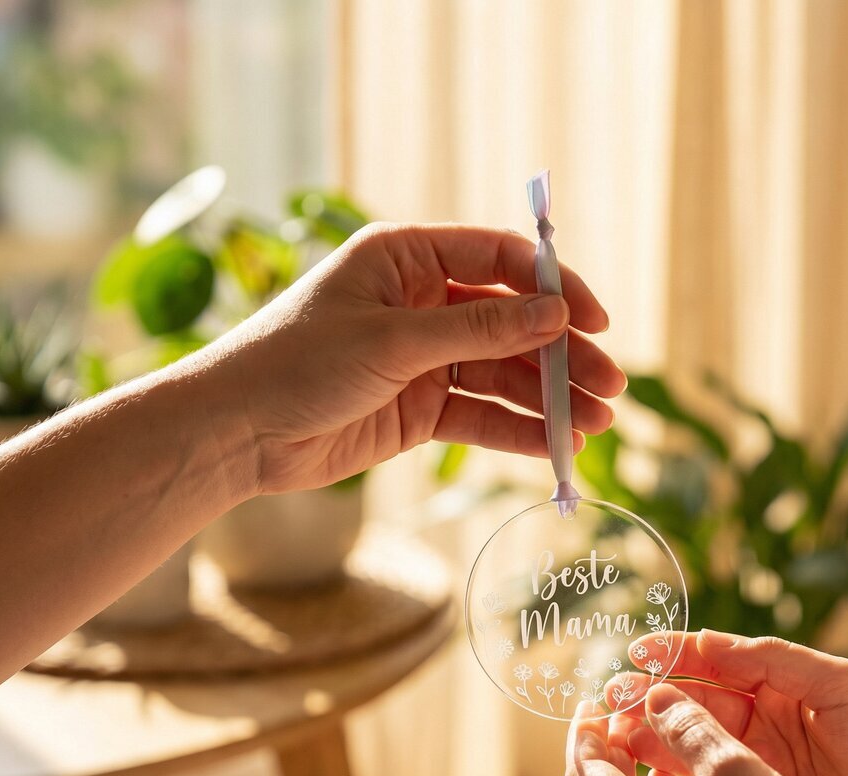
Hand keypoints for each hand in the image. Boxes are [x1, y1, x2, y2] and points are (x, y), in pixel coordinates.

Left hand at [202, 222, 624, 492]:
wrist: (237, 433)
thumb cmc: (295, 362)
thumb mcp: (392, 340)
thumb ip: (476, 329)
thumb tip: (554, 315)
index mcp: (406, 258)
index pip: (499, 259)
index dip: (553, 287)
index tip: (595, 320)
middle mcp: (421, 303)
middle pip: (512, 324)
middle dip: (562, 355)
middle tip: (611, 385)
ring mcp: (423, 359)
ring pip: (503, 375)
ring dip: (549, 399)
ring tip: (597, 424)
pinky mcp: (419, 410)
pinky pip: (481, 417)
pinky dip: (517, 431)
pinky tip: (556, 445)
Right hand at [607, 629, 847, 775]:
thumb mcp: (844, 685)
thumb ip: (776, 662)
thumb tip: (708, 642)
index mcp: (778, 691)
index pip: (712, 667)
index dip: (672, 659)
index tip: (636, 656)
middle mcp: (759, 731)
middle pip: (688, 711)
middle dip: (647, 704)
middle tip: (610, 705)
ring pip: (687, 757)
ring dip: (649, 749)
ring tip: (615, 746)